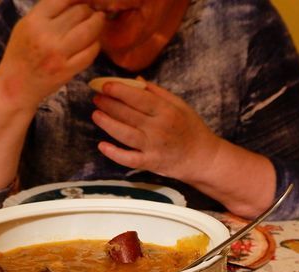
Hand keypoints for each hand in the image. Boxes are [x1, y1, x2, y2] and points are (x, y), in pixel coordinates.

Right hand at [0, 0, 104, 109]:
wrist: (15, 86)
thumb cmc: (20, 53)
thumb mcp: (25, 25)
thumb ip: (47, 11)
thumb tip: (74, 0)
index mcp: (34, 20)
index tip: (84, 0)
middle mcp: (47, 35)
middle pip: (81, 11)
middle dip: (89, 9)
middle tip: (91, 12)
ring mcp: (58, 54)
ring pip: (90, 29)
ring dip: (98, 23)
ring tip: (98, 22)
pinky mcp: (67, 70)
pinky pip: (91, 51)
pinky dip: (95, 44)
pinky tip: (92, 42)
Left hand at [92, 82, 218, 181]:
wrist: (202, 158)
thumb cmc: (191, 128)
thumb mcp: (179, 105)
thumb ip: (157, 92)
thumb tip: (136, 80)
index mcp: (166, 111)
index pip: (138, 97)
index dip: (120, 91)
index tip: (105, 85)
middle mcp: (159, 128)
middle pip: (128, 114)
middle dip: (109, 104)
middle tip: (97, 98)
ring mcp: (153, 147)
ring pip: (125, 134)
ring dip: (107, 123)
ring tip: (96, 114)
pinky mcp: (150, 163)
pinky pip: (129, 159)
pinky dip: (114, 153)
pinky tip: (102, 145)